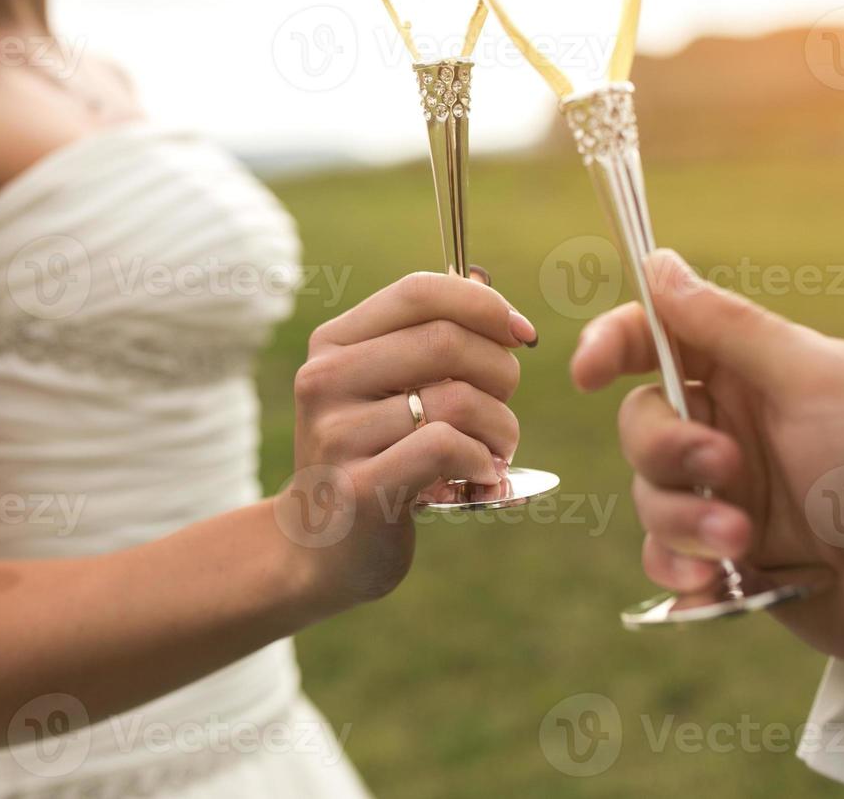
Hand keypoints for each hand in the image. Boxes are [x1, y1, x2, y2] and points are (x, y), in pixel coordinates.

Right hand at [287, 271, 534, 610]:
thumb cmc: (374, 458)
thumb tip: (492, 296)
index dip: (485, 305)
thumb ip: (429, 340)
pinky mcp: (360, 488)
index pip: (420, 292)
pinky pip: (449, 447)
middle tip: (504, 406)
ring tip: (498, 449)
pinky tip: (479, 477)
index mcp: (333, 344)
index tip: (522, 334)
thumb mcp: (387, 390)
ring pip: (457, 399)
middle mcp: (325, 380)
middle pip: (446, 340)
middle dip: (501, 371)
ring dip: (501, 426)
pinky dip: (482, 461)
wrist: (321, 551)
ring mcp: (337, 435)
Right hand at [571, 250, 843, 663]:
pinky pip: (667, 556)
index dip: (612, 345)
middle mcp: (731, 426)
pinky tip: (713, 584)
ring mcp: (728, 493)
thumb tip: (659, 263)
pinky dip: (679, 568)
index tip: (588, 374)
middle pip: (642, 423)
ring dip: (684, 521)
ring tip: (742, 546)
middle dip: (669, 452)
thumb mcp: (815, 381)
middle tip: (726, 472)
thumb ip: (729, 326)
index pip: (658, 339)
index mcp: (752, 371)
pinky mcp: (729, 556)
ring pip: (650, 495)